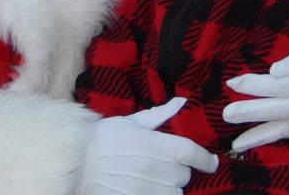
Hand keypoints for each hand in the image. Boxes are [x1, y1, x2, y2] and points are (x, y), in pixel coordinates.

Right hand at [79, 97, 218, 194]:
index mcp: (158, 145)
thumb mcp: (130, 122)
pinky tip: (146, 188)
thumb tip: (181, 102)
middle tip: (162, 164)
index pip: (193, 153)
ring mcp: (150, 190)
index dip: (206, 159)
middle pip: (184, 175)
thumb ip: (159, 115)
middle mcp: (158, 169)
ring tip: (152, 179)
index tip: (212, 162)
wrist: (76, 164)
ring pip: (175, 192)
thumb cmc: (102, 139)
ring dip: (169, 186)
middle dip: (177, 169)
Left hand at [223, 40, 288, 151]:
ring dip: (258, 136)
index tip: (232, 82)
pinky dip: (275, 139)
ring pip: (283, 129)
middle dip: (249, 112)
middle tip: (225, 114)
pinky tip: (257, 141)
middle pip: (276, 110)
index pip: (277, 86)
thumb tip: (274, 70)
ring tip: (235, 144)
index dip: (253, 85)